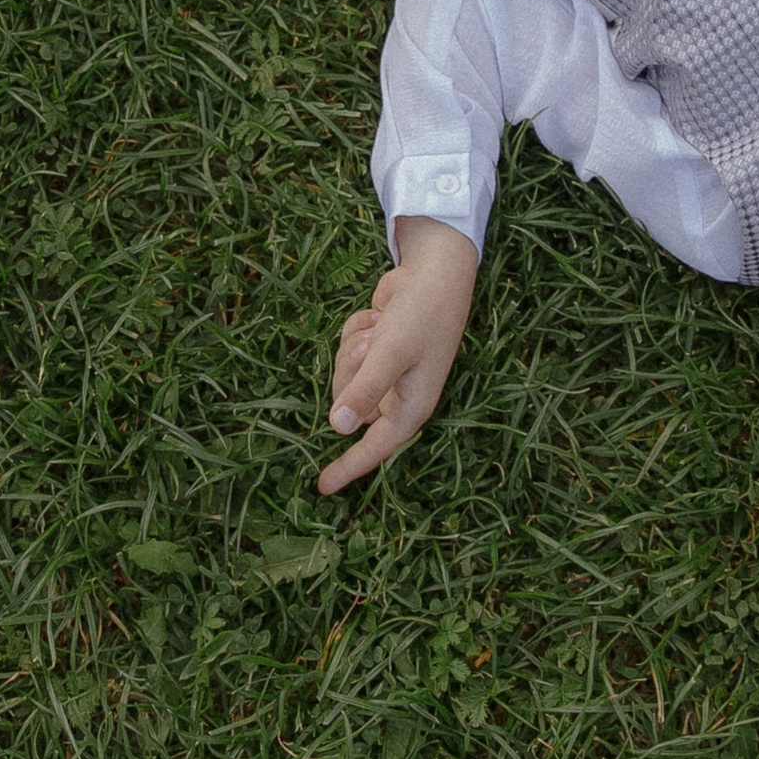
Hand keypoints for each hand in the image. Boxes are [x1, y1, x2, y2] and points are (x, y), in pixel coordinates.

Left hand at [319, 218, 479, 494]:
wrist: (436, 271)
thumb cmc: (422, 315)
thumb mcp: (392, 353)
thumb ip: (365, 390)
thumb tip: (337, 428)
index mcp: (409, 407)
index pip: (373, 447)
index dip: (348, 467)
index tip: (322, 488)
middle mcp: (397, 395)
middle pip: (347, 402)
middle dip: (351, 368)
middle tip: (372, 344)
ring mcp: (386, 373)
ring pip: (343, 374)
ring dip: (355, 346)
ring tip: (381, 326)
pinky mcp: (377, 352)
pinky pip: (347, 350)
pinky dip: (357, 330)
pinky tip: (379, 316)